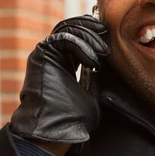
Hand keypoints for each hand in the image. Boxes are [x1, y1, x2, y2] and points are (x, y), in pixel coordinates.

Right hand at [10, 15, 108, 155]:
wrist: (56, 128)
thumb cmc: (73, 118)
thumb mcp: (93, 94)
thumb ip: (96, 76)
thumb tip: (107, 61)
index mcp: (64, 62)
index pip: (79, 36)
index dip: (95, 33)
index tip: (112, 40)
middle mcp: (53, 55)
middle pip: (73, 27)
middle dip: (92, 28)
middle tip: (108, 34)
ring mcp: (47, 53)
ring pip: (68, 28)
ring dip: (89, 36)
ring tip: (103, 51)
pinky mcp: (42, 53)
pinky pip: (63, 38)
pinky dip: (81, 44)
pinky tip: (93, 60)